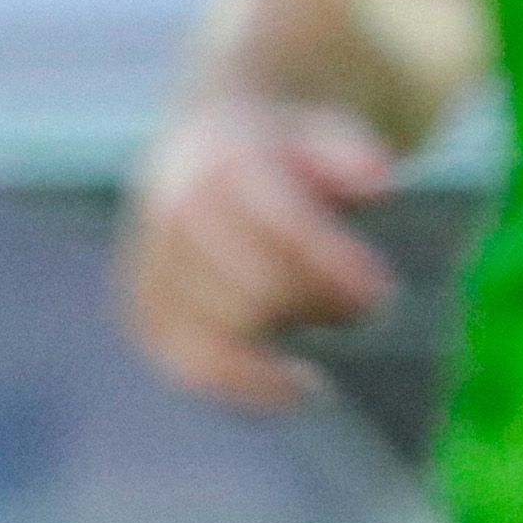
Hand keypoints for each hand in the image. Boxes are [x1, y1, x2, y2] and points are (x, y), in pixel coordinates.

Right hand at [121, 101, 398, 409]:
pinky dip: (248, 386)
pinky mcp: (145, 315)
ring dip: (286, 344)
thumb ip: (350, 155)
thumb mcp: (322, 135)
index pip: (280, 224)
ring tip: (321, 343)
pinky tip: (294, 385)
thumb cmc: (281, 158)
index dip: (331, 263)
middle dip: (316, 304)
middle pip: (255, 285)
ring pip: (222, 332)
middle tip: (361, 308)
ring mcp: (150, 267)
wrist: (197, 158)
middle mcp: (171, 212)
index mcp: (217, 159)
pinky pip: (195, 366)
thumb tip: (375, 184)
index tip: (377, 290)